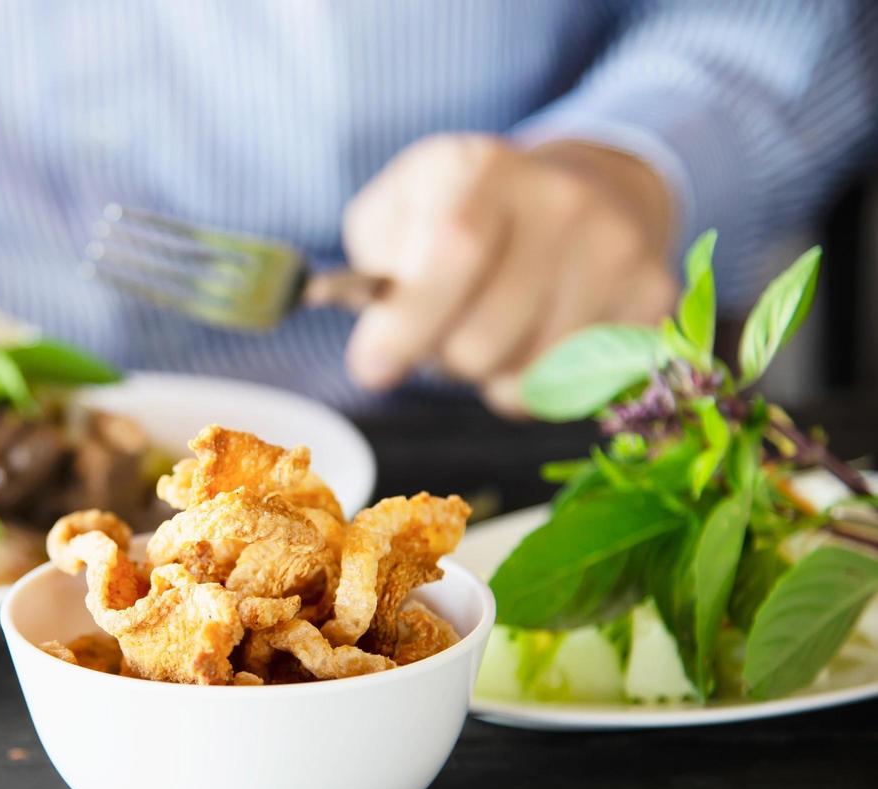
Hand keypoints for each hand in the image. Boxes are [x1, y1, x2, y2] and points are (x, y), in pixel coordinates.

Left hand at [341, 134, 677, 414]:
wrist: (587, 187)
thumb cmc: (466, 211)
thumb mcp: (401, 210)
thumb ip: (371, 264)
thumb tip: (364, 328)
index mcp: (486, 169)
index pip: (454, 251)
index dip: (406, 324)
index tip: (372, 368)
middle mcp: (563, 200)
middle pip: (483, 339)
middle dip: (443, 359)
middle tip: (444, 331)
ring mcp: (618, 250)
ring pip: (528, 377)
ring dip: (491, 375)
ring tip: (493, 328)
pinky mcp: (652, 298)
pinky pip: (574, 390)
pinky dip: (541, 383)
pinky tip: (538, 337)